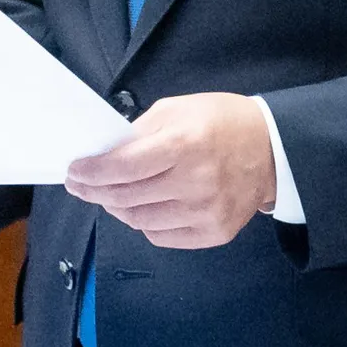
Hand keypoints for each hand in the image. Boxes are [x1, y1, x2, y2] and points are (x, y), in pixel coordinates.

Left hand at [63, 92, 275, 248]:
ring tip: (109, 195)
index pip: (123, 167)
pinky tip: (142, 207)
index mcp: (185, 144)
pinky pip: (161, 236)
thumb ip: (139, 132)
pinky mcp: (214, 233)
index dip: (92, 172)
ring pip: (140, 221)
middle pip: (127, 197)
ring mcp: (205, 213)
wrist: (272, 149)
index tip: (74, 171)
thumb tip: (104, 154)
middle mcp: (195, 183)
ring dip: (117, 207)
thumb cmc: (220, 121)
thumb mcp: (176, 109)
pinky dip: (144, 223)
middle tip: (81, 185)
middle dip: (95, 191)